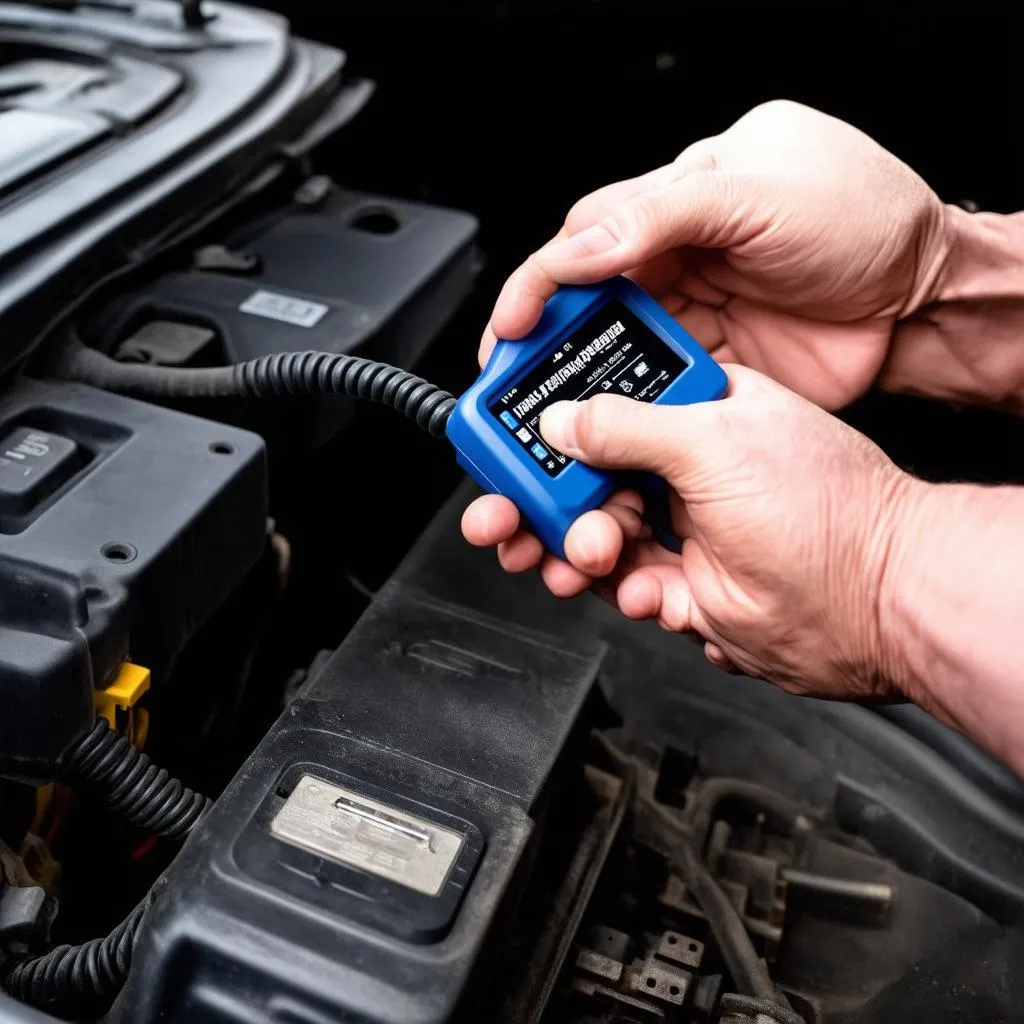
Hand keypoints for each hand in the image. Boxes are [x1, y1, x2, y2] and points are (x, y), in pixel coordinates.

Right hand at [462, 366, 915, 699]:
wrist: (874, 601)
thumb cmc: (824, 505)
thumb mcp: (714, 441)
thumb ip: (627, 427)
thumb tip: (564, 420)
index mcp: (692, 409)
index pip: (597, 402)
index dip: (544, 418)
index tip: (501, 434)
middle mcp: (683, 463)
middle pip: (581, 475)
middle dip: (533, 499)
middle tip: (498, 516)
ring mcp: (683, 524)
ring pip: (594, 532)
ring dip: (569, 549)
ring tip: (565, 559)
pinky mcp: (686, 581)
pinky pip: (624, 581)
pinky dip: (618, 588)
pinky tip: (636, 588)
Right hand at [479, 99, 948, 410]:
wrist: (922, 297)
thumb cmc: (859, 219)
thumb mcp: (757, 196)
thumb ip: (661, 215)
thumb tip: (579, 249)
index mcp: (671, 209)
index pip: (579, 245)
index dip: (535, 288)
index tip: (508, 331)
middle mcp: (671, 267)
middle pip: (582, 311)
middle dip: (539, 355)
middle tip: (509, 398)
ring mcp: (691, 322)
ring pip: (611, 362)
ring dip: (578, 398)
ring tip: (549, 435)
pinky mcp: (710, 373)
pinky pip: (654, 399)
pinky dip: (627, 423)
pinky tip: (609, 442)